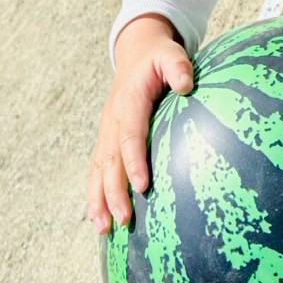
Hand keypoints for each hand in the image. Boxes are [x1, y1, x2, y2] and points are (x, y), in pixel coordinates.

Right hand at [88, 15, 193, 234]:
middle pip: (110, 161)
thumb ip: (178, 66)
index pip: (130, 135)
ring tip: (104, 228)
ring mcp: (107, 133)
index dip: (134, 161)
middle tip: (123, 219)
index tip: (142, 186)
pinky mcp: (107, 141)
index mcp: (128, 102)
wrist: (136, 55)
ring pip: (98, 170)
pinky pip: (97, 171)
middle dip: (114, 191)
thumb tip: (186, 84)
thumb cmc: (157, 58)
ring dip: (99, 199)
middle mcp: (112, 120)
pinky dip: (95, 196)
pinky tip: (100, 221)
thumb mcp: (170, 54)